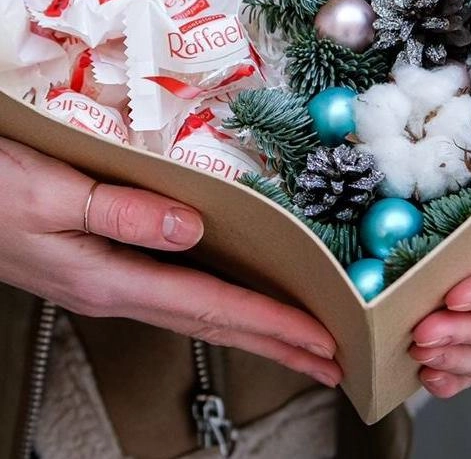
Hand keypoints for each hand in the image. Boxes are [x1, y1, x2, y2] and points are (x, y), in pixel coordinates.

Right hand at [0, 137, 340, 387]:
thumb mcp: (55, 194)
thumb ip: (124, 213)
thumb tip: (191, 228)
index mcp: (112, 279)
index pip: (210, 307)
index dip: (269, 323)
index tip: (318, 338)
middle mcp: (118, 291)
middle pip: (213, 324)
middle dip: (276, 344)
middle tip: (330, 360)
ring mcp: (111, 285)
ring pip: (199, 315)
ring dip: (253, 330)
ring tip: (297, 343)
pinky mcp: (106, 270)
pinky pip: (180, 297)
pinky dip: (220, 307)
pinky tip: (232, 304)